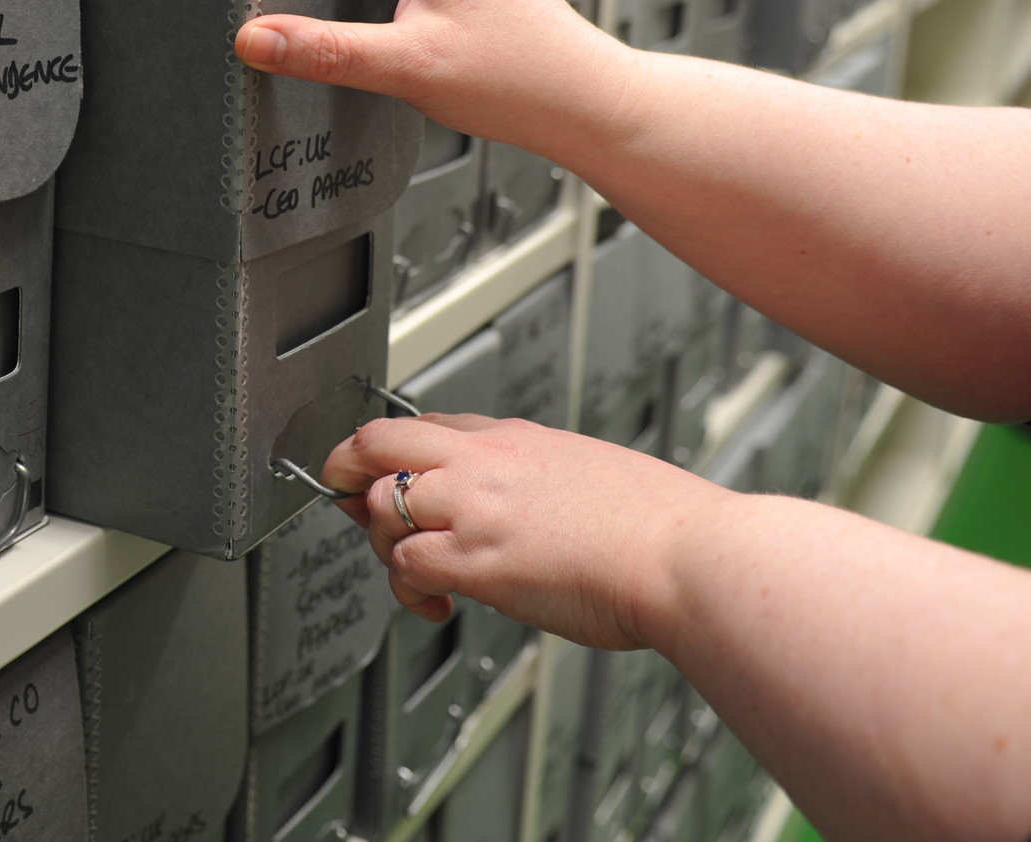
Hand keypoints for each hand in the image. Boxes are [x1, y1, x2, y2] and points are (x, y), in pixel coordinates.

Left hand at [319, 413, 732, 649]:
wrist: (688, 557)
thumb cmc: (661, 527)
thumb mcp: (592, 471)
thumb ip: (542, 479)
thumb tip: (527, 504)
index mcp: (515, 437)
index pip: (426, 425)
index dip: (391, 451)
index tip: (382, 473)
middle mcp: (484, 463)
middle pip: (377, 442)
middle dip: (344, 468)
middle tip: (343, 499)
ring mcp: (475, 508)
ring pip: (380, 506)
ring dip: (385, 544)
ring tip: (414, 574)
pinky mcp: (476, 560)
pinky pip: (404, 564)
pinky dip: (406, 590)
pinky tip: (434, 604)